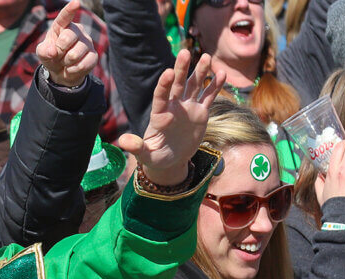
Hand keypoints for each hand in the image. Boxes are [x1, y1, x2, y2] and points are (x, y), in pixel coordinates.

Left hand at [36, 0, 97, 86]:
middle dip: (58, 51)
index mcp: (63, 26)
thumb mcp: (43, 53)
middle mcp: (77, 30)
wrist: (62, 71)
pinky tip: (72, 68)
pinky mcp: (94, 55)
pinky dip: (73, 70)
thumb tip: (53, 51)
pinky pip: (82, 65)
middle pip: (67, 38)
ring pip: (74, 54)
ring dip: (65, 63)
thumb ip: (44, 51)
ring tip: (65, 62)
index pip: (65, 16)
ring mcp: (87, 42)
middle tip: (58, 55)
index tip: (76, 2)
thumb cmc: (52, 56)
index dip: (70, 9)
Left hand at [118, 50, 225, 185]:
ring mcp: (187, 108)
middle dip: (181, 69)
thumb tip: (122, 142)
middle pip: (177, 85)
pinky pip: (208, 97)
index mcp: (160, 115)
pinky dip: (215, 86)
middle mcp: (173, 107)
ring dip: (200, 72)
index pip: (161, 96)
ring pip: (194, 86)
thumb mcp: (146, 155)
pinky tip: (222, 74)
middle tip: (185, 52)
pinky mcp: (200, 113)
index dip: (164, 85)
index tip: (168, 72)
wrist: (171, 160)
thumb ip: (136, 147)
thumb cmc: (156, 157)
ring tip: (207, 57)